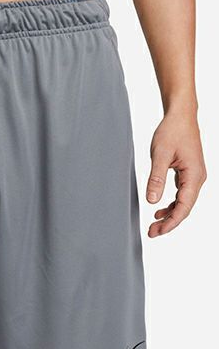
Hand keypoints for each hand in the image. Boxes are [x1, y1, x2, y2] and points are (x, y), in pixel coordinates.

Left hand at [146, 111, 205, 237]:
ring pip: (182, 203)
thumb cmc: (172, 131)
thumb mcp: (160, 155)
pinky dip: (170, 204)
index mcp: (194, 175)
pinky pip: (181, 194)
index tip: (158, 231)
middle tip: (151, 233)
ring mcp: (193, 176)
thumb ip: (156, 178)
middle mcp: (197, 178)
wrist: (180, 116)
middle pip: (184, 208)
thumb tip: (152, 201)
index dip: (171, 222)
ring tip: (153, 225)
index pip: (184, 206)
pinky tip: (159, 210)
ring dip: (169, 215)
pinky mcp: (187, 173)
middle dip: (169, 222)